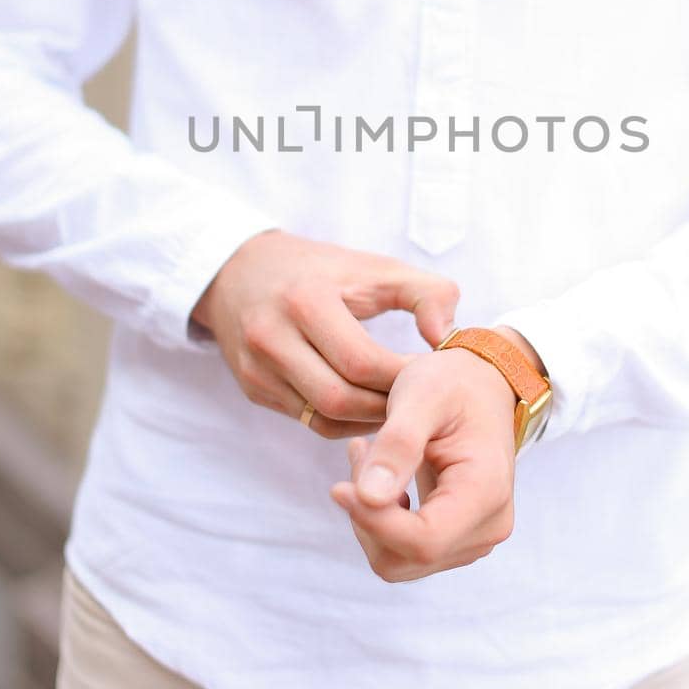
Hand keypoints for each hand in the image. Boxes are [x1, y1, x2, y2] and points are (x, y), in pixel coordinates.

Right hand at [191, 229, 459, 437]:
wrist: (239, 270)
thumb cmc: (320, 269)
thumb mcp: (374, 267)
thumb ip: (426, 293)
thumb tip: (449, 338)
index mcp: (304, 300)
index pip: (361, 361)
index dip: (401, 377)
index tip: (433, 375)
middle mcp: (271, 337)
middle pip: (340, 398)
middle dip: (386, 405)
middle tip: (420, 400)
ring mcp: (256, 367)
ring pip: (323, 418)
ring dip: (367, 419)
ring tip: (399, 405)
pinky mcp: (252, 388)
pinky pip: (308, 420)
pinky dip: (344, 421)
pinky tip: (368, 407)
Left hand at [329, 349, 516, 580]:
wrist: (482, 385)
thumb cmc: (455, 384)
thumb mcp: (422, 396)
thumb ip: (397, 445)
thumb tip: (368, 498)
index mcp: (486, 491)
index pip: (424, 542)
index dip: (373, 522)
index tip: (338, 487)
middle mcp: (488, 526)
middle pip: (405, 558)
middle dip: (367, 516)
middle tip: (360, 454)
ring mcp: (474, 537)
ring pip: (398, 560)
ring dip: (370, 515)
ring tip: (367, 457)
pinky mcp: (455, 538)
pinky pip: (402, 550)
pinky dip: (379, 518)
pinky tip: (378, 475)